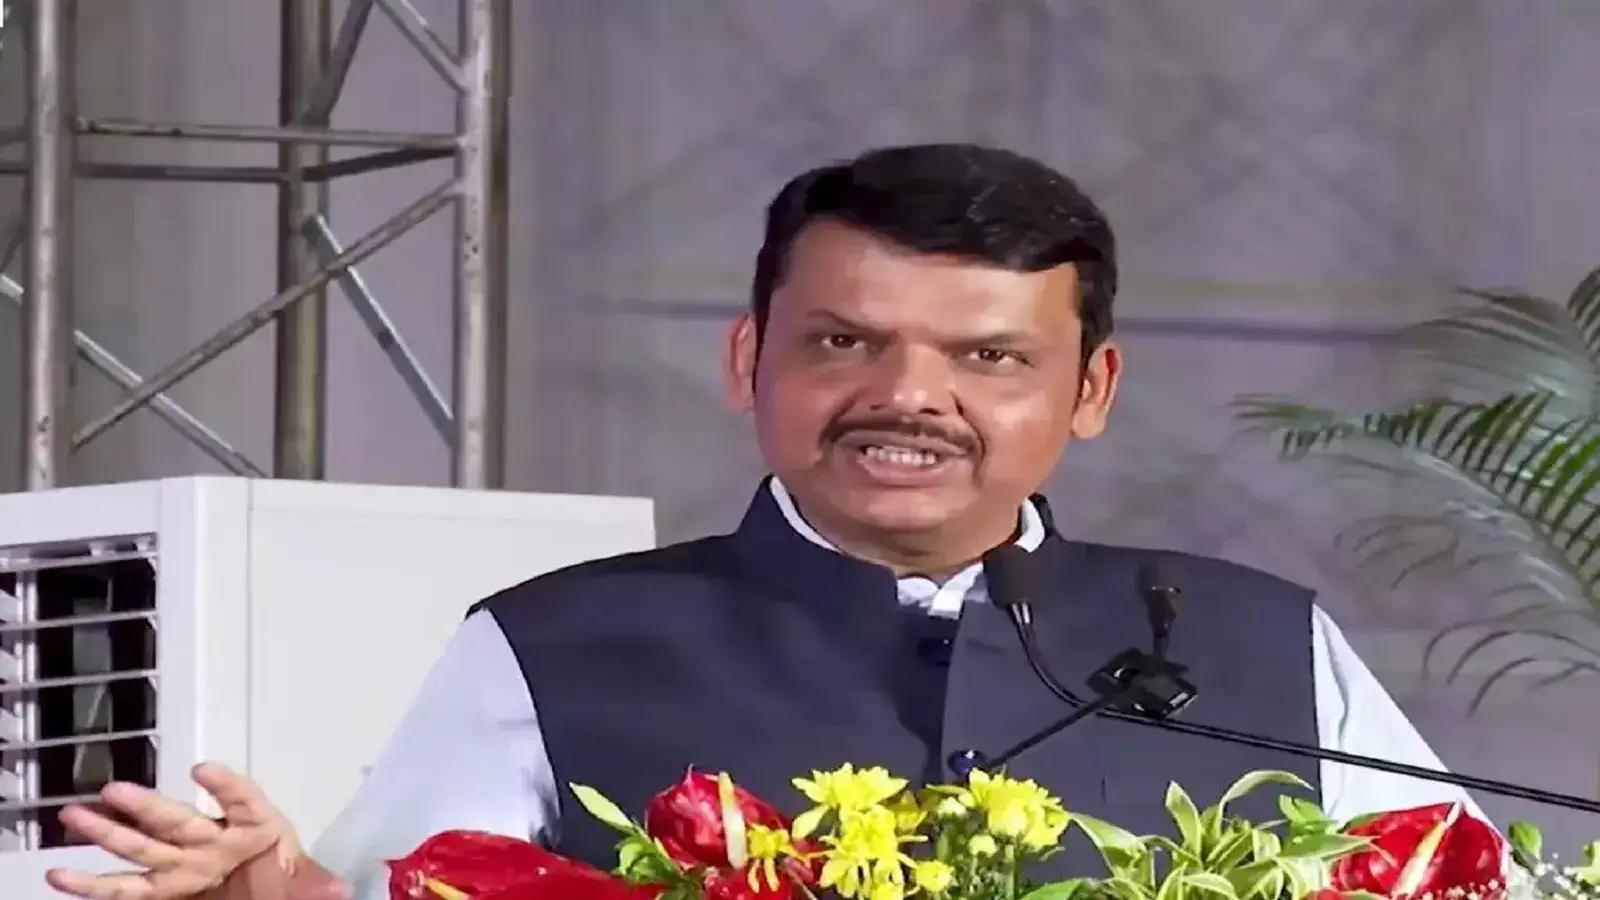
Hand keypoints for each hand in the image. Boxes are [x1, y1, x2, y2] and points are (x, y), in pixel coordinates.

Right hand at [43, 762, 350, 899]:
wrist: (267, 895)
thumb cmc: (286, 883)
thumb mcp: (304, 883)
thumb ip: (310, 883)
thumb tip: (339, 890)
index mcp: (255, 829)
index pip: (242, 801)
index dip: (224, 786)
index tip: (203, 770)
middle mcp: (213, 842)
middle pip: (176, 820)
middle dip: (146, 807)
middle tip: (113, 788)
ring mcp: (184, 866)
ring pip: (141, 846)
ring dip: (108, 832)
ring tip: (75, 813)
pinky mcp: (165, 891)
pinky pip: (125, 890)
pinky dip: (91, 884)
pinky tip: (60, 875)